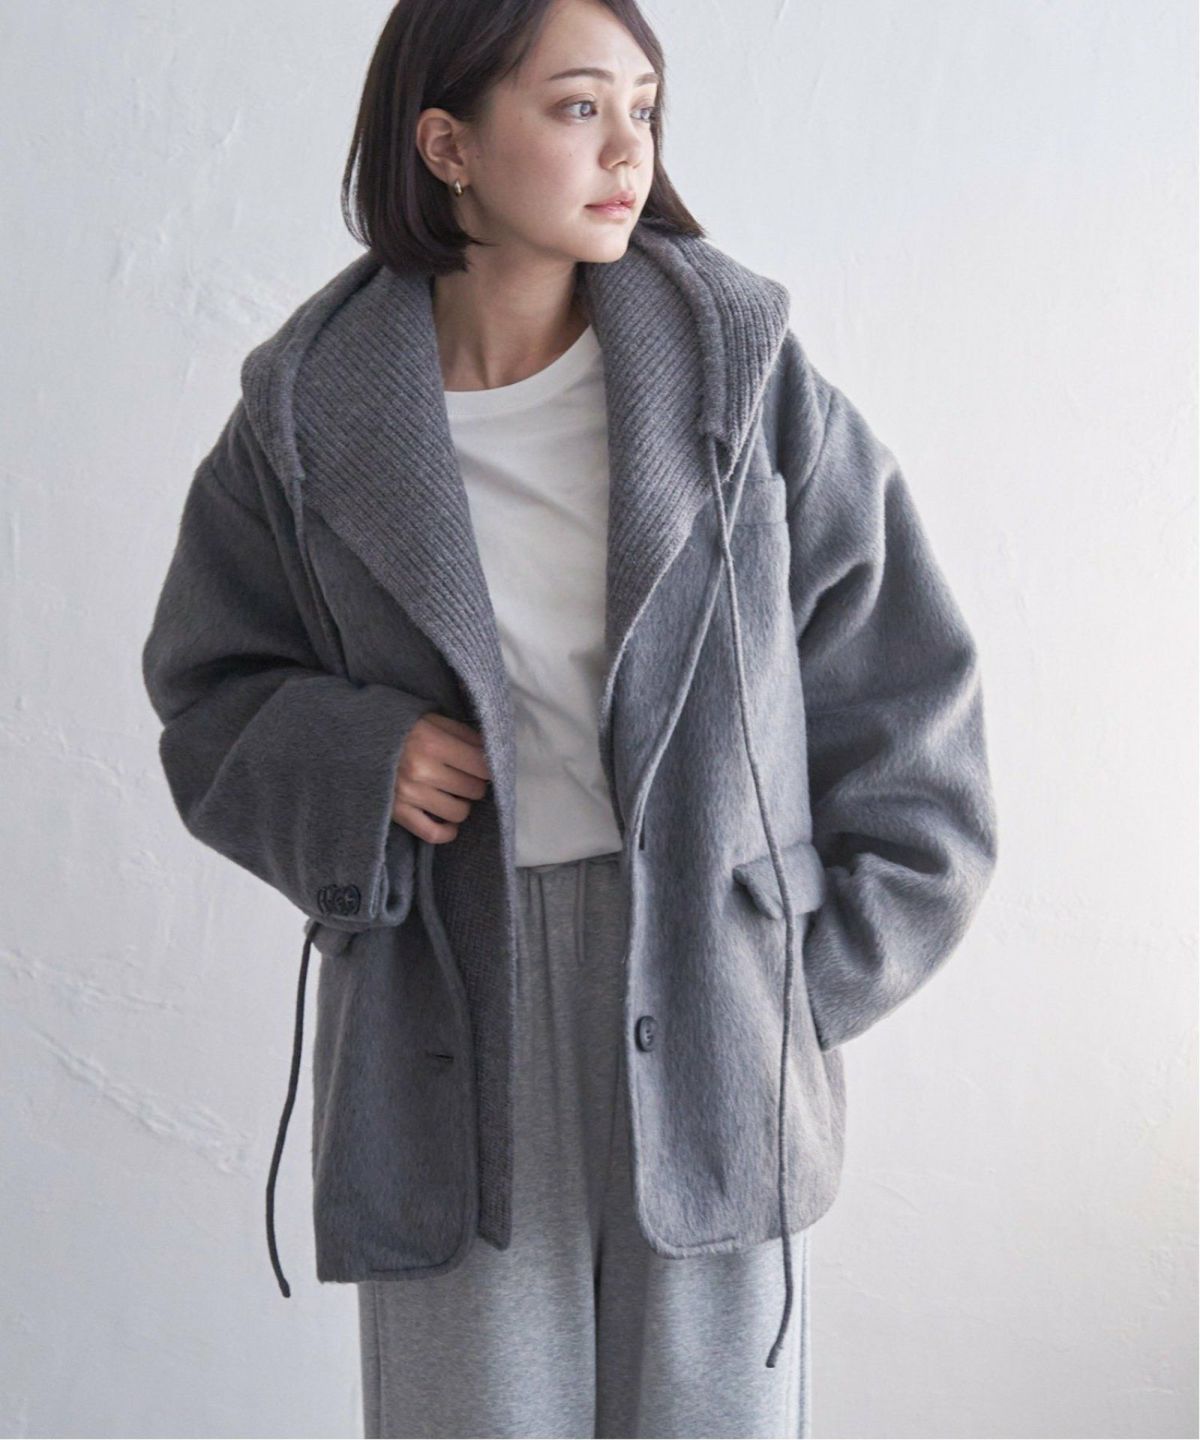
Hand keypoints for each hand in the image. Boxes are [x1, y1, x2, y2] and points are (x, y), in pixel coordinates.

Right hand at [391, 712, 490, 843]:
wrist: (351, 739)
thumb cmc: (395, 726)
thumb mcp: (428, 717)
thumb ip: (461, 732)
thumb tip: (490, 748)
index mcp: (432, 742)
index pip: (482, 765)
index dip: (489, 766)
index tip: (483, 764)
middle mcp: (422, 771)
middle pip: (473, 789)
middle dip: (475, 783)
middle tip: (465, 776)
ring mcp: (409, 795)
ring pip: (458, 812)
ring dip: (461, 804)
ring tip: (453, 794)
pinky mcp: (397, 813)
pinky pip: (432, 833)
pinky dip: (447, 831)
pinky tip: (448, 822)